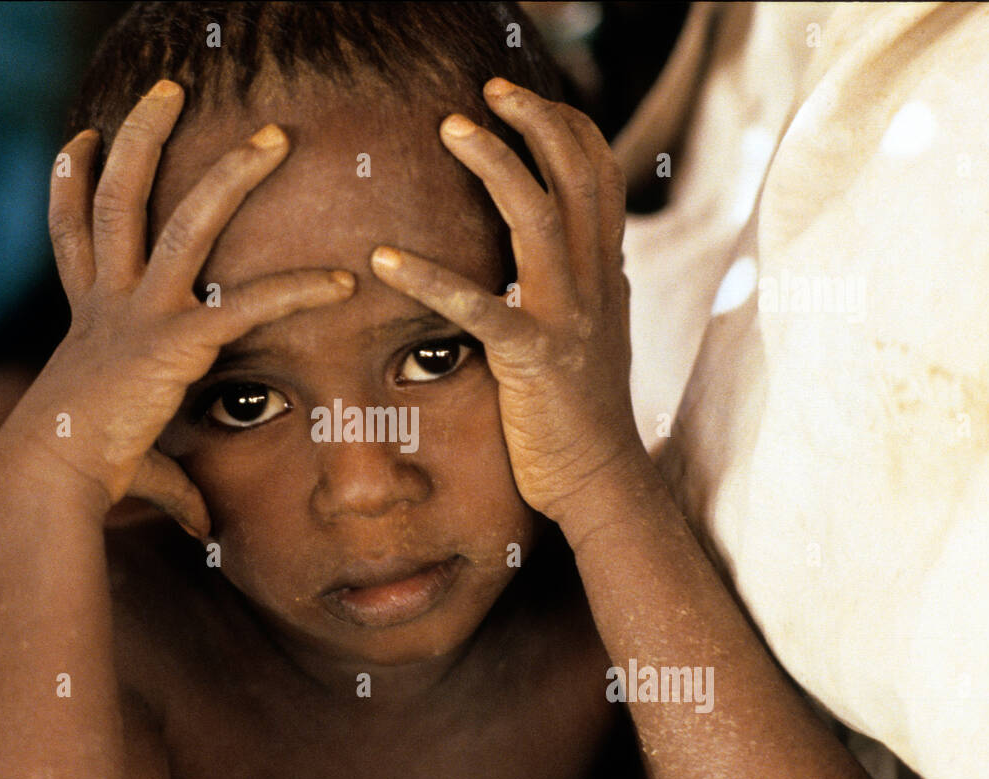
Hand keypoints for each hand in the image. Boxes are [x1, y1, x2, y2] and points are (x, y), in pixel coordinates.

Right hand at [0, 79, 355, 533]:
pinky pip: (245, 305)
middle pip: (119, 198)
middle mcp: (108, 302)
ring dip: (230, 173)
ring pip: (184, 222)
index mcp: (88, 318)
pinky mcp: (173, 342)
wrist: (48, 481)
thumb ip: (173, 484)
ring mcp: (138, 314)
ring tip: (275, 136)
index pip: (75, 235)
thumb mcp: (129, 463)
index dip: (71, 184)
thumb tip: (203, 529)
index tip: (79, 143)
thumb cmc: (80, 475)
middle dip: (140, 137)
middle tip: (168, 89)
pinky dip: (297, 292)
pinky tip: (343, 284)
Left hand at [369, 77, 639, 523]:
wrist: (598, 480)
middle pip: (577, 178)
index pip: (600, 175)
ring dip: (497, 166)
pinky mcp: (536, 363)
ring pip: (541, 219)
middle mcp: (596, 285)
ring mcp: (570, 320)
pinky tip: (383, 259)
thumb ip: (572, 280)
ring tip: (451, 128)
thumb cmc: (578, 410)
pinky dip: (431, 280)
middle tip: (488, 89)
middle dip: (536, 122)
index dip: (566, 127)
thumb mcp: (587, 330)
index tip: (520, 96)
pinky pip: (482, 310)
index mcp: (605, 273)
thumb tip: (546, 242)